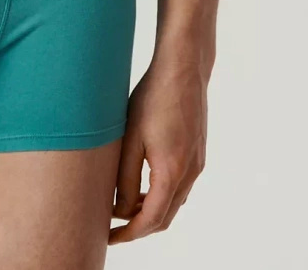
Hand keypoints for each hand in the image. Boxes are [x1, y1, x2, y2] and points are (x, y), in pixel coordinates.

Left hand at [110, 57, 207, 243]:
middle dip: (139, 227)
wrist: (183, 70)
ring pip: (174, 203)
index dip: (129, 234)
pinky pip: (180, 187)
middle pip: (165, 216)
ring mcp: (197, 163)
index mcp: (172, 172)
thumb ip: (126, 178)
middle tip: (112, 227)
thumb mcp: (131, 139)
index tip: (109, 237)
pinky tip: (143, 185)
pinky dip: (161, 195)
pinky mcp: (197, 153)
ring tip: (123, 207)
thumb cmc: (153, 98)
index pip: (151, 220)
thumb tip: (121, 210)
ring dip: (150, 211)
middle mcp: (190, 173)